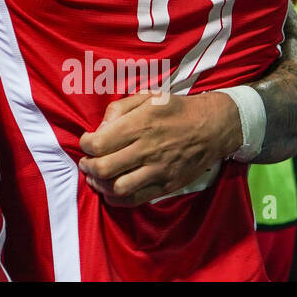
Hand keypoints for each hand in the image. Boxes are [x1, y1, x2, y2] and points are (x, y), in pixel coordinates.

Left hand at [77, 90, 241, 205]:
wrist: (212, 127)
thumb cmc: (175, 109)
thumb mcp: (147, 97)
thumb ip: (119, 109)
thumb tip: (99, 129)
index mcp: (139, 124)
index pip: (98, 143)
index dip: (84, 144)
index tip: (86, 142)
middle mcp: (147, 149)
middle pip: (104, 168)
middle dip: (87, 166)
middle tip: (86, 162)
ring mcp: (158, 170)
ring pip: (117, 188)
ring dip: (100, 184)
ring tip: (96, 177)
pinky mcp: (167, 185)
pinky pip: (136, 199)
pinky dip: (117, 198)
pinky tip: (110, 190)